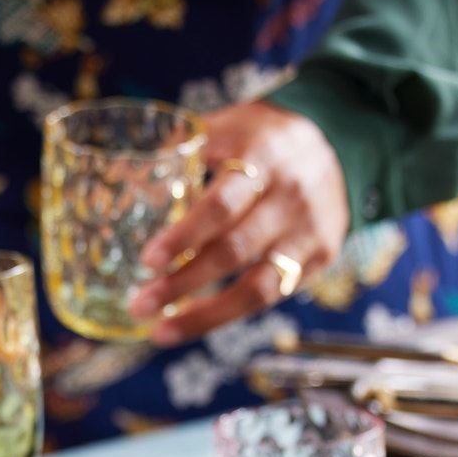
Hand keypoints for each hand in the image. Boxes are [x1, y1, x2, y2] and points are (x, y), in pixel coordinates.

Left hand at [127, 100, 348, 344]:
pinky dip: (230, 312)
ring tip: (162, 332)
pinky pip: (272, 296)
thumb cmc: (264, 138)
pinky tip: (195, 321)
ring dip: (205, 315)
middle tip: (140, 305)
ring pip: (258, 287)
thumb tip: (119, 172)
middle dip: (183, 283)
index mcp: (265, 158)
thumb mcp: (230, 124)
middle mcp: (292, 198)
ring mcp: (310, 232)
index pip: (223, 203)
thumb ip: (184, 146)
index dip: (186, 236)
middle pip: (235, 251)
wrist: (337, 143)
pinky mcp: (320, 258)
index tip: (149, 261)